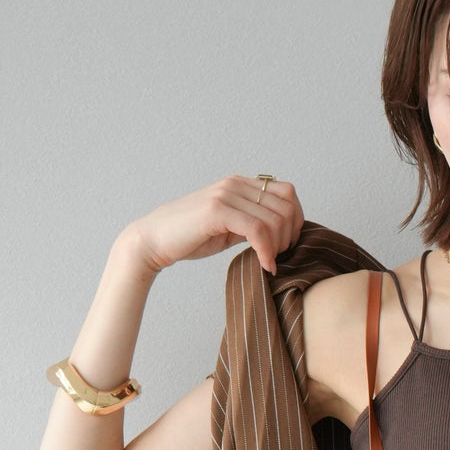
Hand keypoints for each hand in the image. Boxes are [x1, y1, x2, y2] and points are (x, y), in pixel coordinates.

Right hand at [121, 175, 304, 278]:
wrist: (153, 240)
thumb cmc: (190, 237)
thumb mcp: (229, 228)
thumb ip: (252, 224)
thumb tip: (280, 233)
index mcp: (240, 184)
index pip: (287, 193)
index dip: (296, 220)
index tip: (285, 245)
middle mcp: (235, 184)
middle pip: (287, 206)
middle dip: (290, 236)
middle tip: (278, 257)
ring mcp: (225, 195)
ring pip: (275, 220)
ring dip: (279, 247)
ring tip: (268, 262)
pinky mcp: (217, 211)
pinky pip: (258, 231)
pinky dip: (267, 252)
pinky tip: (263, 265)